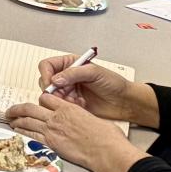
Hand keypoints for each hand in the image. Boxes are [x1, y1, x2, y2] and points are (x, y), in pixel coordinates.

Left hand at [4, 93, 148, 171]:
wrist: (109, 153)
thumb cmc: (108, 138)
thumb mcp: (95, 119)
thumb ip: (82, 117)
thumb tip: (82, 121)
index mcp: (69, 109)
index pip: (46, 99)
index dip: (40, 100)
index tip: (37, 103)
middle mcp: (57, 118)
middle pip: (30, 108)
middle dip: (17, 108)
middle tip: (11, 110)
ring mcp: (53, 131)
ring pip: (27, 121)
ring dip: (16, 120)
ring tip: (10, 120)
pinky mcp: (52, 145)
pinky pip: (31, 136)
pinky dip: (22, 132)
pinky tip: (18, 132)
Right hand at [28, 54, 158, 125]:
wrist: (125, 102)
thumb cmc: (114, 83)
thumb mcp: (94, 72)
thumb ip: (73, 73)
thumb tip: (55, 79)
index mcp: (70, 64)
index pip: (47, 66)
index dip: (46, 74)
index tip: (50, 82)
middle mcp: (66, 77)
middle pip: (46, 81)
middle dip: (53, 90)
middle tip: (62, 94)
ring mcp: (68, 91)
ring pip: (52, 96)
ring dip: (61, 99)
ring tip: (75, 101)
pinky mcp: (72, 104)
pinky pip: (60, 106)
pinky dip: (68, 107)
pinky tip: (81, 105)